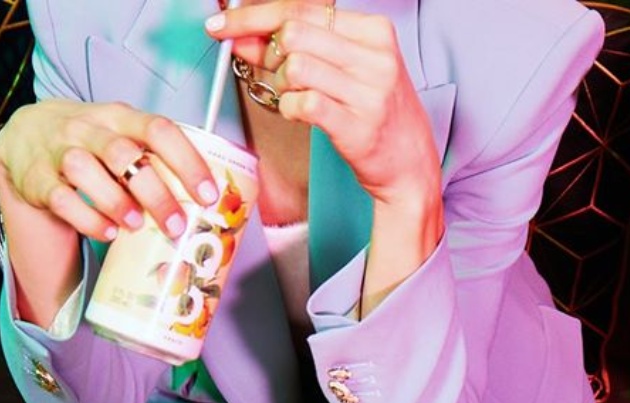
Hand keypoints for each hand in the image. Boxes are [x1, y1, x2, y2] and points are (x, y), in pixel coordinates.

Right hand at [0, 99, 218, 240]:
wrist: (24, 136)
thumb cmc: (87, 140)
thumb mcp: (118, 132)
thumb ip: (150, 155)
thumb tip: (198, 199)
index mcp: (118, 116)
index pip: (158, 129)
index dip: (187, 161)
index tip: (207, 194)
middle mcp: (87, 129)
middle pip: (124, 154)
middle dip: (156, 193)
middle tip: (177, 225)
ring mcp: (59, 152)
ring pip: (86, 171)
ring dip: (117, 202)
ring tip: (137, 226)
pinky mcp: (37, 180)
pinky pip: (61, 199)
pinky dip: (88, 219)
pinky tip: (108, 231)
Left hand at [206, 0, 440, 206]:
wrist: (408, 160)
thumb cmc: (372, 110)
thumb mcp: (342, 67)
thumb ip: (295, 48)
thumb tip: (243, 34)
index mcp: (373, 30)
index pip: (303, 8)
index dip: (254, 16)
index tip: (222, 24)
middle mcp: (375, 56)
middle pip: (293, 33)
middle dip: (269, 54)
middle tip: (275, 74)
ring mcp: (369, 90)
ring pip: (295, 67)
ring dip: (281, 85)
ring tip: (295, 96)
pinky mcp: (357, 124)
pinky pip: (302, 104)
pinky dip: (288, 108)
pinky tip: (299, 113)